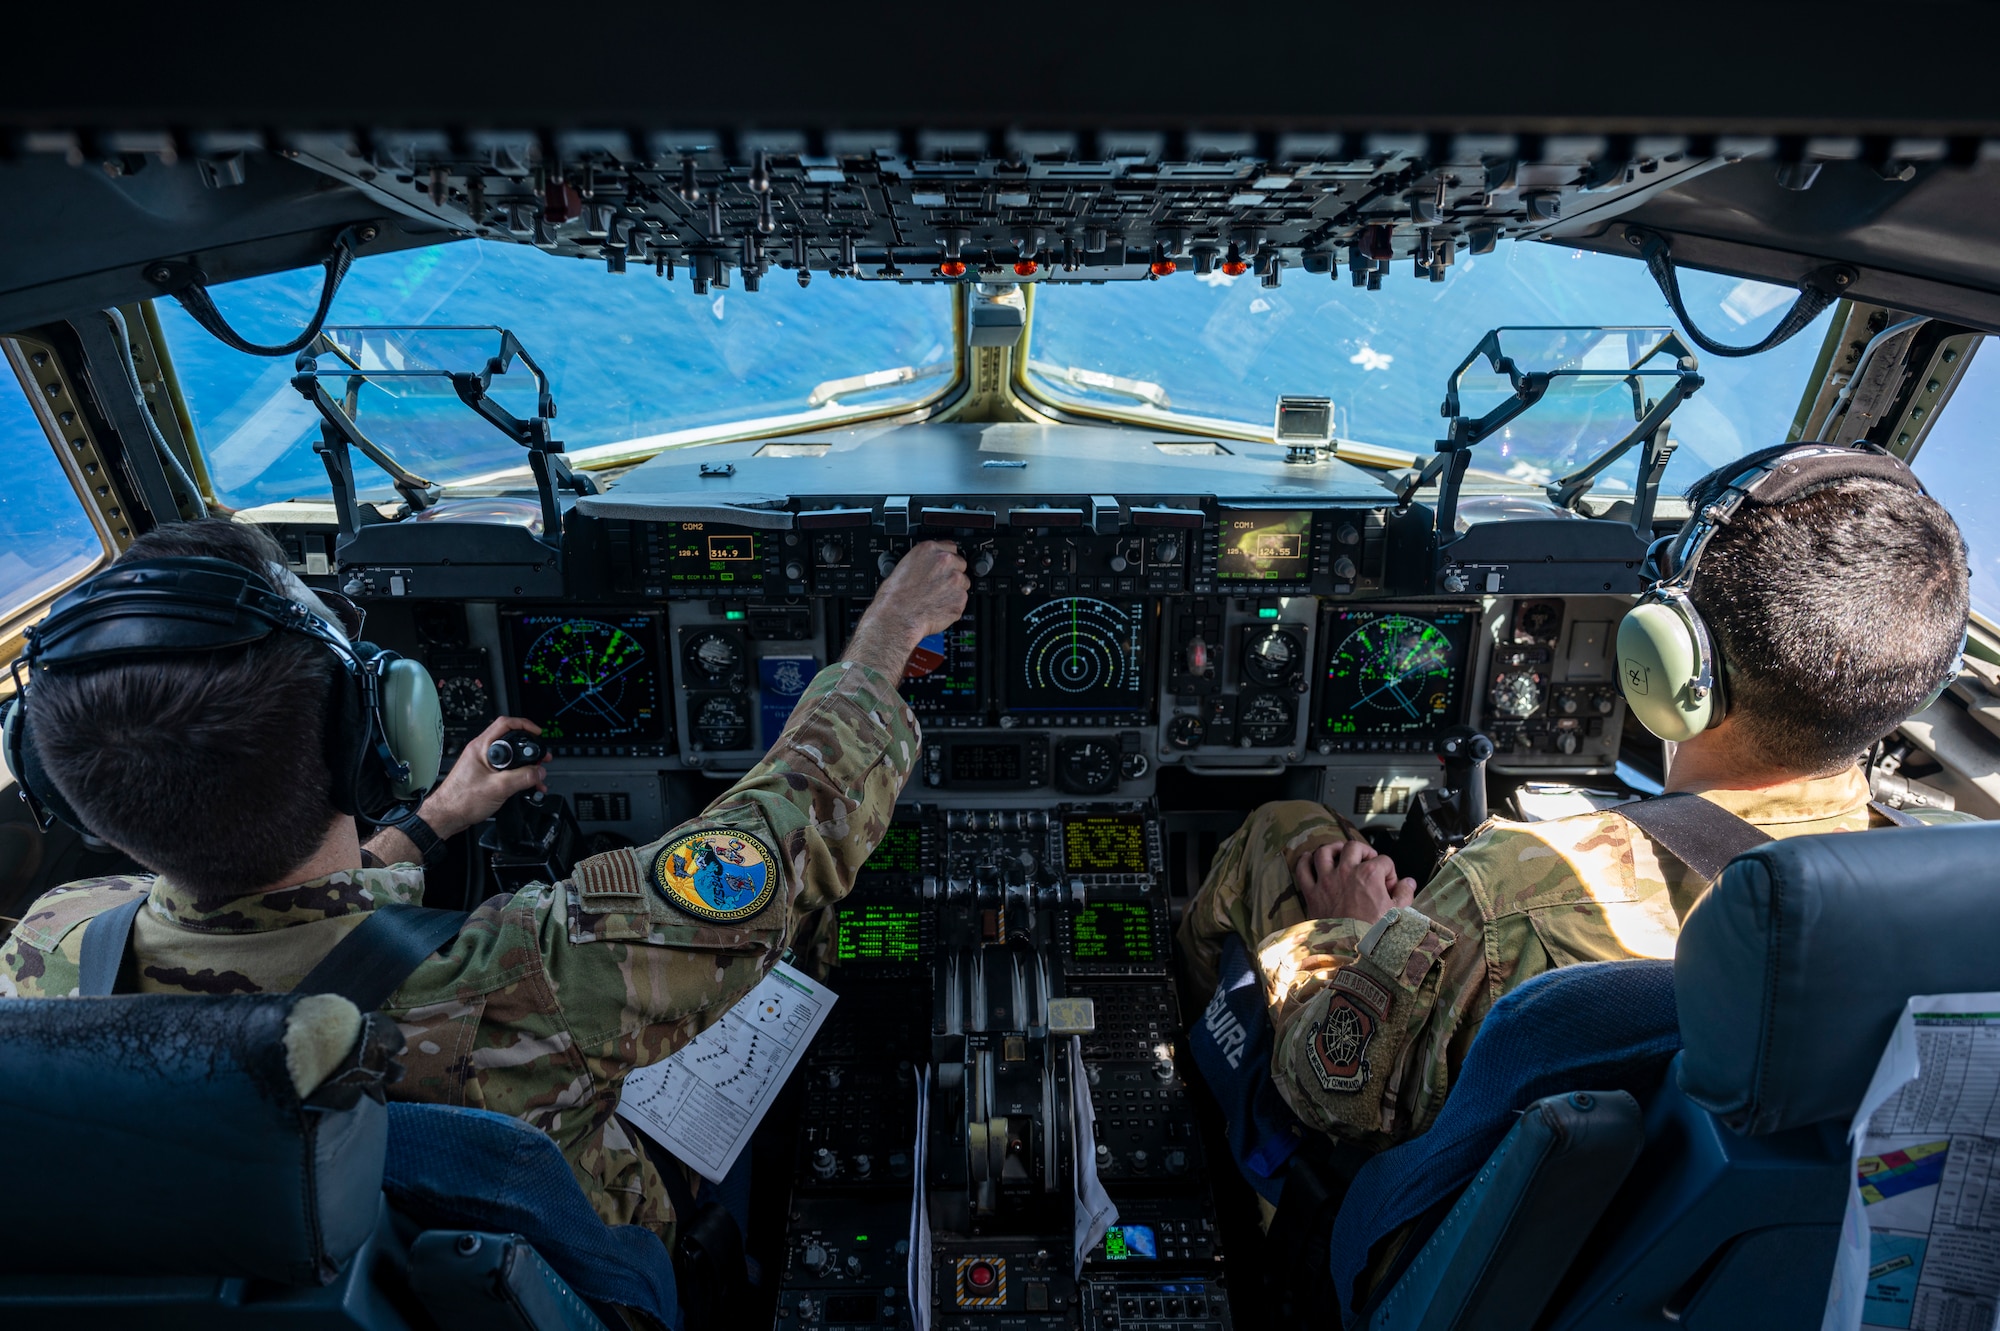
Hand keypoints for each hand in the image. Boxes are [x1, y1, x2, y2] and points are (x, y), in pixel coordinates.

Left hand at [418, 716, 548, 838]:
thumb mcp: (498, 787)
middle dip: (528, 749)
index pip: (505, 724)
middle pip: (510, 741)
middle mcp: (481, 752)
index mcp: (481, 747)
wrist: (447, 816)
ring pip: (510, 758)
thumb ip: (523, 777)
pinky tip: (525, 786)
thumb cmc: (461, 800)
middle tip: (540, 757)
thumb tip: (539, 771)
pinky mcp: (485, 776)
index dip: (524, 725)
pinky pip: (505, 771)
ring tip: (537, 775)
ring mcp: (482, 764)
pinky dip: (518, 776)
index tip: (537, 733)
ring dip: (525, 766)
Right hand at [843, 541, 969, 677]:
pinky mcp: (960, 599)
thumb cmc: (895, 596)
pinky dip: (953, 605)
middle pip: (960, 564)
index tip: (945, 566)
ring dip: (954, 590)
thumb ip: (925, 561)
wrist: (897, 617)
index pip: (951, 547)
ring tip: (936, 598)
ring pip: (963, 583)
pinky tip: (938, 607)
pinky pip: (962, 601)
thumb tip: (932, 564)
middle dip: (952, 574)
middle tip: (939, 585)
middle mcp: (946, 561)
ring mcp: (956, 580)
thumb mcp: (905, 565)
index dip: (948, 560)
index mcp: (930, 550)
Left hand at [1295, 838, 1416, 926]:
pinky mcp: (1312, 894)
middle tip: (1368, 862)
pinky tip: (1310, 859)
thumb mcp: (1399, 914)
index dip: (1390, 872)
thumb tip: (1409, 882)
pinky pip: (1303, 870)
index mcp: (1370, 875)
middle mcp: (1346, 872)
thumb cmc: (1376, 934)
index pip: (1384, 861)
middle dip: (1364, 851)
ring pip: (1325, 852)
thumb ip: (1405, 894)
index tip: (1389, 887)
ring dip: (1334, 849)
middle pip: (1354, 847)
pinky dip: (1305, 861)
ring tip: (1341, 854)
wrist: (1351, 953)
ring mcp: (1327, 882)